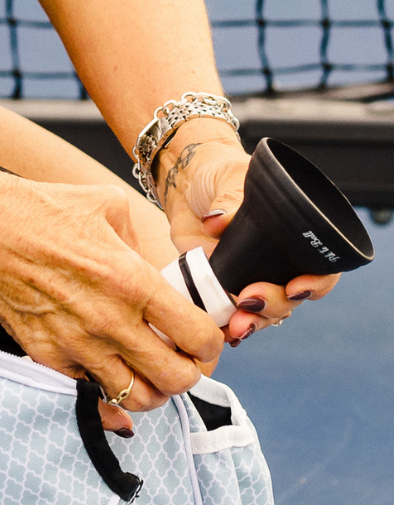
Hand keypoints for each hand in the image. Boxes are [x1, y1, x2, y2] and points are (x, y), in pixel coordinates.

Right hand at [0, 151, 223, 427]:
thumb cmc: (42, 211)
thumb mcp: (110, 208)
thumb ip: (146, 247)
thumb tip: (166, 279)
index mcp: (131, 280)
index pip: (197, 335)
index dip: (210, 342)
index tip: (202, 336)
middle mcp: (106, 320)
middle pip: (175, 379)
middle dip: (188, 373)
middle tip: (181, 359)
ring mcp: (74, 344)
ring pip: (136, 397)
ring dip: (151, 388)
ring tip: (147, 369)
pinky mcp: (46, 356)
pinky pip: (91, 389)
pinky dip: (106, 384)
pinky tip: (106, 363)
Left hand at [157, 124, 339, 343]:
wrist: (183, 182)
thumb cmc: (218, 174)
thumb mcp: (230, 177)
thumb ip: (230, 199)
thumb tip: (217, 221)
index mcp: (295, 238)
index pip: (320, 270)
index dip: (315, 285)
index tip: (296, 287)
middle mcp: (275, 264)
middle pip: (289, 301)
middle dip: (273, 308)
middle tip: (251, 301)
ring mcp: (246, 278)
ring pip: (259, 314)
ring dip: (250, 324)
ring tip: (235, 327)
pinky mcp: (215, 286)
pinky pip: (224, 315)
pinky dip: (222, 326)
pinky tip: (217, 331)